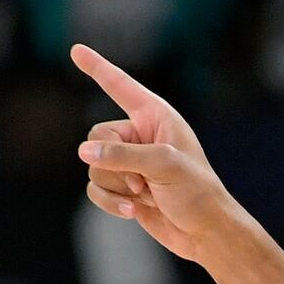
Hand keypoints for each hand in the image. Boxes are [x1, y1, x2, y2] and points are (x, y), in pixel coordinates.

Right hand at [72, 45, 239, 263]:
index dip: (98, 68)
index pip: (120, 86)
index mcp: (156, 117)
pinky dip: (110, 202)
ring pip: (94, 165)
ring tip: (146, 196)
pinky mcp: (123, 188)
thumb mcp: (164, 165)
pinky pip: (95, 188)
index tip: (76, 50)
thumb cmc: (197, 193)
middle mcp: (140, 136)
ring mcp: (129, 163)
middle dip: (114, 163)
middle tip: (143, 182)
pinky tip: (133, 212)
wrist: (207, 234)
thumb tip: (84, 153)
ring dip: (116, 186)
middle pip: (98, 136)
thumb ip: (122, 154)